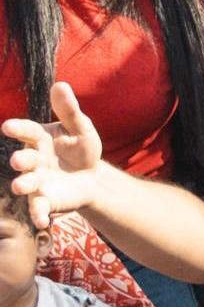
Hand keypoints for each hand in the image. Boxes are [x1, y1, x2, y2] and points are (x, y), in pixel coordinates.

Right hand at [6, 82, 107, 228]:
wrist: (92, 176)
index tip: (8, 127)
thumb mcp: (80, 128)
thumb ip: (69, 110)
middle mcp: (32, 160)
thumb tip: (60, 84)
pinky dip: (38, 215)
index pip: (26, 131)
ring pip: (26, 183)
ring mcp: (37, 180)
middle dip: (20, 160)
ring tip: (21, 186)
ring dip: (22, 184)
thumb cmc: (81, 147)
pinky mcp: (45, 200)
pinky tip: (42, 222)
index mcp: (38, 138)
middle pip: (23, 159)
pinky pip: (39, 208)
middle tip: (18, 161)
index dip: (17, 129)